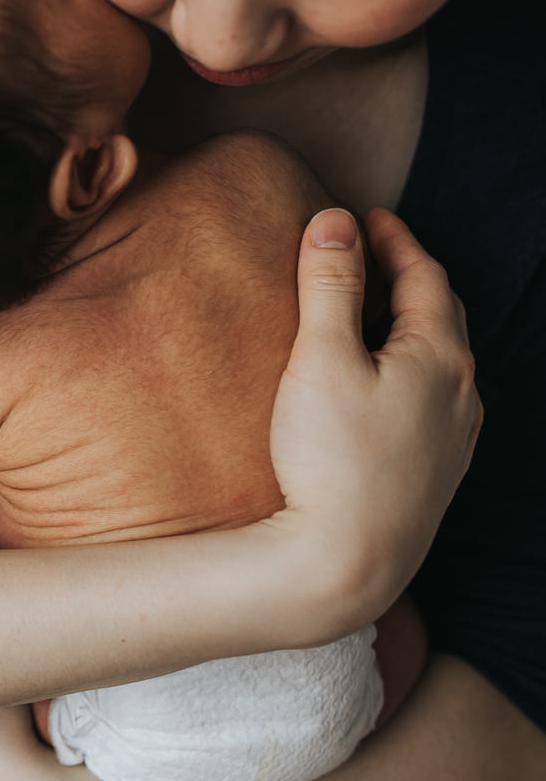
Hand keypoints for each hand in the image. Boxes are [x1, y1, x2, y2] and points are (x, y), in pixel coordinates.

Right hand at [267, 208, 482, 635]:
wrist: (345, 562)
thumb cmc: (330, 459)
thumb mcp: (319, 358)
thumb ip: (329, 285)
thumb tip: (335, 220)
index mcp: (440, 356)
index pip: (425, 277)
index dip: (395, 240)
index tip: (366, 217)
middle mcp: (461, 394)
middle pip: (442, 316)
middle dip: (409, 278)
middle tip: (371, 254)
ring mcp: (454, 439)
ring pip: (443, 362)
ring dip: (412, 326)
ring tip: (374, 315)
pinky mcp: (436, 475)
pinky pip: (435, 402)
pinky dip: (412, 371)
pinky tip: (386, 388)